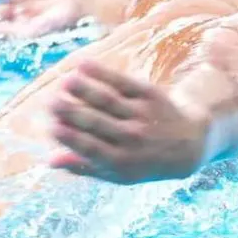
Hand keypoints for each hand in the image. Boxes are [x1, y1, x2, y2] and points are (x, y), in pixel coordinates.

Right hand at [48, 61, 206, 182]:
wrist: (188, 144)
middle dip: (72, 112)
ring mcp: (143, 114)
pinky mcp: (150, 94)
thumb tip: (50, 161)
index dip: (71, 138)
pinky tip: (82, 64)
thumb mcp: (119, 174)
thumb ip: (85, 167)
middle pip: (97, 122)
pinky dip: (102, 73)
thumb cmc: (144, 160)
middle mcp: (134, 138)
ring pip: (108, 100)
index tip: (51, 127)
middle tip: (50, 102)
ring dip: (85, 90)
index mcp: (122, 161)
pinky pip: (122, 81)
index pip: (92, 148)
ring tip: (64, 82)